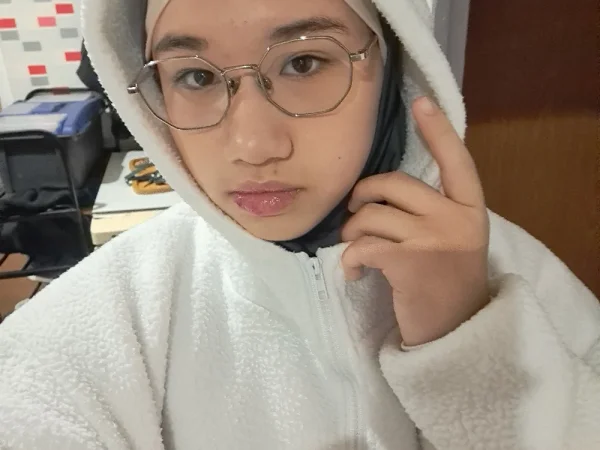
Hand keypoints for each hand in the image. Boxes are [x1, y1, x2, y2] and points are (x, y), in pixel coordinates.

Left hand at [341, 97, 489, 346]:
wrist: (456, 333)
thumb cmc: (448, 283)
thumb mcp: (453, 238)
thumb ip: (431, 210)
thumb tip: (379, 190)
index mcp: (471, 208)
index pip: (456, 159)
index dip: (438, 130)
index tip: (420, 102)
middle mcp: (456, 218)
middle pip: (394, 183)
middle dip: (363, 195)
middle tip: (352, 213)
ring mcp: (434, 239)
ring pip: (372, 215)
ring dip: (351, 231)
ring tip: (353, 248)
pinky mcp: (409, 262)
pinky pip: (363, 246)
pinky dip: (349, 259)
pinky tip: (353, 272)